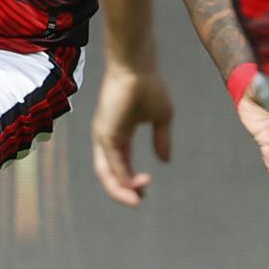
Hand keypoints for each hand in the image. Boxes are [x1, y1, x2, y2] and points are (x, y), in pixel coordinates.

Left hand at [90, 60, 171, 207]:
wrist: (139, 66)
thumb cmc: (149, 86)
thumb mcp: (161, 118)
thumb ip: (160, 139)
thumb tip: (165, 161)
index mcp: (118, 136)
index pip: (120, 166)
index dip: (131, 182)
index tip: (146, 189)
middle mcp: (106, 138)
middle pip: (108, 174)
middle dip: (122, 192)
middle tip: (139, 202)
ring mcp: (104, 136)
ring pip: (106, 173)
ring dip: (120, 190)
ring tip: (136, 200)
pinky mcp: (106, 132)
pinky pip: (112, 162)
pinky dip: (123, 177)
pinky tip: (136, 184)